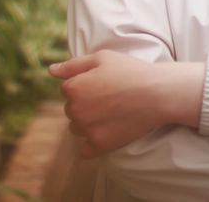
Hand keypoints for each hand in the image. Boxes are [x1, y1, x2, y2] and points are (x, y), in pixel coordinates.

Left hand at [50, 51, 203, 156]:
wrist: (157, 94)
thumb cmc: (130, 71)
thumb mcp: (102, 58)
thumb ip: (73, 65)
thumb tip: (51, 70)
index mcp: (73, 88)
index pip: (66, 89)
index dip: (84, 84)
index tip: (102, 84)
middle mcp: (76, 111)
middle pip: (70, 109)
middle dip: (84, 104)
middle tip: (108, 98)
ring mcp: (87, 130)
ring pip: (76, 128)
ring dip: (87, 123)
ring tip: (110, 113)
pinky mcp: (100, 145)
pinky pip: (85, 150)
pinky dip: (92, 144)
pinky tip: (106, 132)